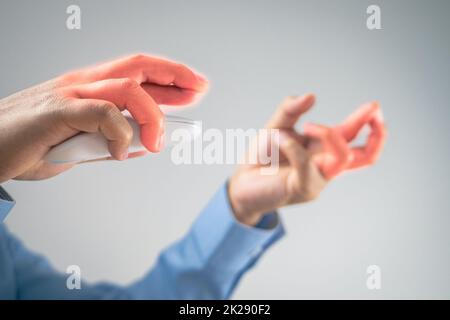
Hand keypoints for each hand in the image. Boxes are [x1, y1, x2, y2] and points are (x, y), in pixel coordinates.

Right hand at [0, 54, 207, 182]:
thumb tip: (144, 144)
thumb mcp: (82, 142)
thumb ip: (111, 140)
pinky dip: (119, 136)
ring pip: (128, 89)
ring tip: (157, 143)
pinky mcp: (58, 111)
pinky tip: (117, 154)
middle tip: (200, 89)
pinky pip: (103, 115)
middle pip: (139, 66)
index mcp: (90, 87)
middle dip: (175, 75)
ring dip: (152, 116)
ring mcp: (71, 94)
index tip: (195, 86)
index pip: (139, 72)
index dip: (170, 76)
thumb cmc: (32, 144)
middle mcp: (84, 83)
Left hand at [228, 94, 385, 225]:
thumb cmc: (262, 156)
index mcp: (322, 149)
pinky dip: (295, 149)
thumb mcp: (276, 126)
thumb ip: (290, 110)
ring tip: (307, 126)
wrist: (242, 182)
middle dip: (376, 136)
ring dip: (329, 135)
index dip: (367, 121)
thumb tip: (311, 95)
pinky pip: (307, 166)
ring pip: (342, 159)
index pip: (352, 135)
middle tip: (374, 112)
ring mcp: (316, 179)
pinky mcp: (302, 189)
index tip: (374, 106)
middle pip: (365, 156)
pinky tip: (278, 138)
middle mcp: (325, 165)